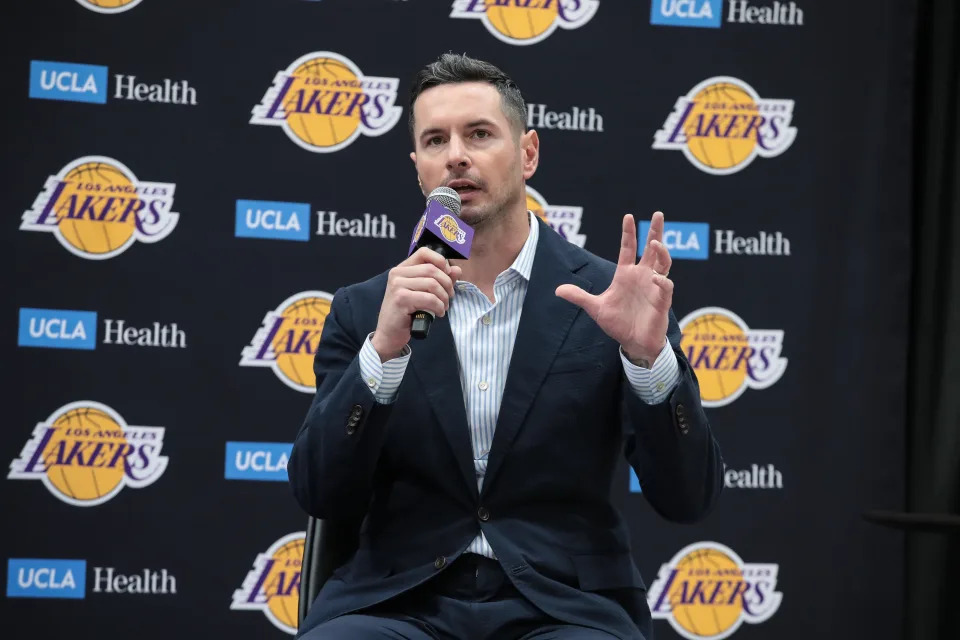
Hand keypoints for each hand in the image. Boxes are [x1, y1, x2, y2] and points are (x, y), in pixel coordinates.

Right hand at [371, 247, 462, 361]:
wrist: (389, 334)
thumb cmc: (407, 313)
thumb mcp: (424, 293)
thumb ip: (440, 279)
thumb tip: (457, 269)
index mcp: (402, 268)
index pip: (424, 252)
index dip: (441, 261)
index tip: (447, 275)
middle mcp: (397, 273)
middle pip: (432, 269)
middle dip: (447, 284)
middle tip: (449, 297)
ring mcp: (397, 285)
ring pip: (432, 284)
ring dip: (444, 297)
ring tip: (444, 307)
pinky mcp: (401, 299)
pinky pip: (429, 298)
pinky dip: (439, 307)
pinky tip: (438, 314)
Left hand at [555, 212, 672, 366]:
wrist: (633, 343)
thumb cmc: (618, 323)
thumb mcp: (595, 308)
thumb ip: (579, 296)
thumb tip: (557, 290)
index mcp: (626, 274)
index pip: (628, 248)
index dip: (628, 233)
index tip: (628, 216)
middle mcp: (642, 276)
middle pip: (652, 249)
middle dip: (655, 231)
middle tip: (657, 214)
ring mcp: (654, 287)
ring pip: (663, 263)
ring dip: (661, 252)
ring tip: (655, 243)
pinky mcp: (662, 301)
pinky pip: (665, 287)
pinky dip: (662, 281)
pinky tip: (656, 277)